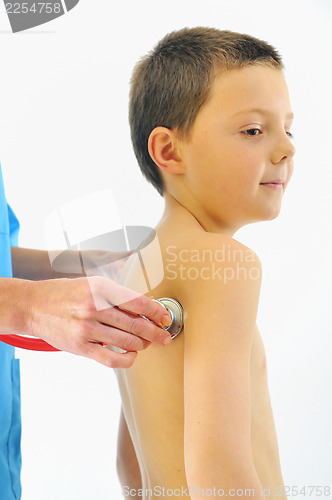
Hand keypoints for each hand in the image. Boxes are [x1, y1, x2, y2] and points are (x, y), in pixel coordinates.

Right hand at [22, 277, 171, 367]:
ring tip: (147, 344)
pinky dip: (127, 360)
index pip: (138, 302)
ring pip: (127, 342)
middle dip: (156, 333)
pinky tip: (132, 356)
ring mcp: (87, 329)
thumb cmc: (66, 294)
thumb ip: (116, 294)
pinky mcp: (80, 347)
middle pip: (136, 325)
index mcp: (101, 288)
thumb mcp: (91, 284)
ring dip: (143, 345)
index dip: (157, 312)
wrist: (33, 306)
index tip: (165, 318)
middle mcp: (95, 307)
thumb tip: (145, 305)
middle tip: (165, 337)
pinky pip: (111, 359)